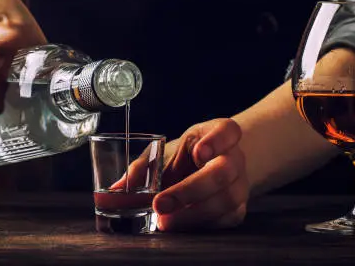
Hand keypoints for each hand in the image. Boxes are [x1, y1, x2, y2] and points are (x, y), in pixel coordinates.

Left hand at [125, 119, 247, 231]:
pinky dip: (200, 224)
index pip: (227, 130)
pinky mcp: (238, 207)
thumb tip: (115, 189)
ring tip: (164, 222)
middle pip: (223, 171)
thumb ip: (141, 168)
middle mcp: (233, 157)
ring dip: (192, 214)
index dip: (216, 140)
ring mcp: (239, 183)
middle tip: (160, 204)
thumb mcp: (164, 153)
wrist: (210, 169)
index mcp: (217, 133)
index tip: (198, 152)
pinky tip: (179, 224)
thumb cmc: (183, 158)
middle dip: (190, 190)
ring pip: (226, 199)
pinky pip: (224, 219)